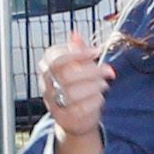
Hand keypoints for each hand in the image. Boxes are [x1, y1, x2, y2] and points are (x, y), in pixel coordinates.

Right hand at [38, 28, 112, 153]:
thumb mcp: (79, 65)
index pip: (57, 58)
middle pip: (66, 75)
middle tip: (108, 71)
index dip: (78, 54)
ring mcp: (52, 103)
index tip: (96, 52)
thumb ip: (77, 50)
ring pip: (72, 93)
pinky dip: (94, 102)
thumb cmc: (78, 85)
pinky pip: (80, 109)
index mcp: (46, 66)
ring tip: (104, 85)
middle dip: (92, 71)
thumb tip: (75, 34)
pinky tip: (99, 98)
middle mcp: (45, 85)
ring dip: (94, 87)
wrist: (76, 117)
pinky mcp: (63, 119)